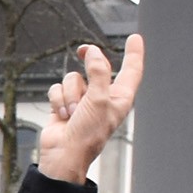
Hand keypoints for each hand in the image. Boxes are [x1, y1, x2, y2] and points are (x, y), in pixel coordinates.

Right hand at [36, 35, 145, 186]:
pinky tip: (62, 115)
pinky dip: (58, 100)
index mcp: (119, 98)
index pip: (131, 71)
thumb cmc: (88, 134)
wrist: (64, 155)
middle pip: (97, 68)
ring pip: (73, 78)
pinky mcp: (64, 104)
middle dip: (88, 65)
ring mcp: (83, 100)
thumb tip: (93, 52)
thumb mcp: (98, 99)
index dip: (134, 53)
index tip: (135, 38)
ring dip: (70, 94)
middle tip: (82, 50)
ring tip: (72, 113)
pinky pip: (58, 88)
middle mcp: (102, 97)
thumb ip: (99, 72)